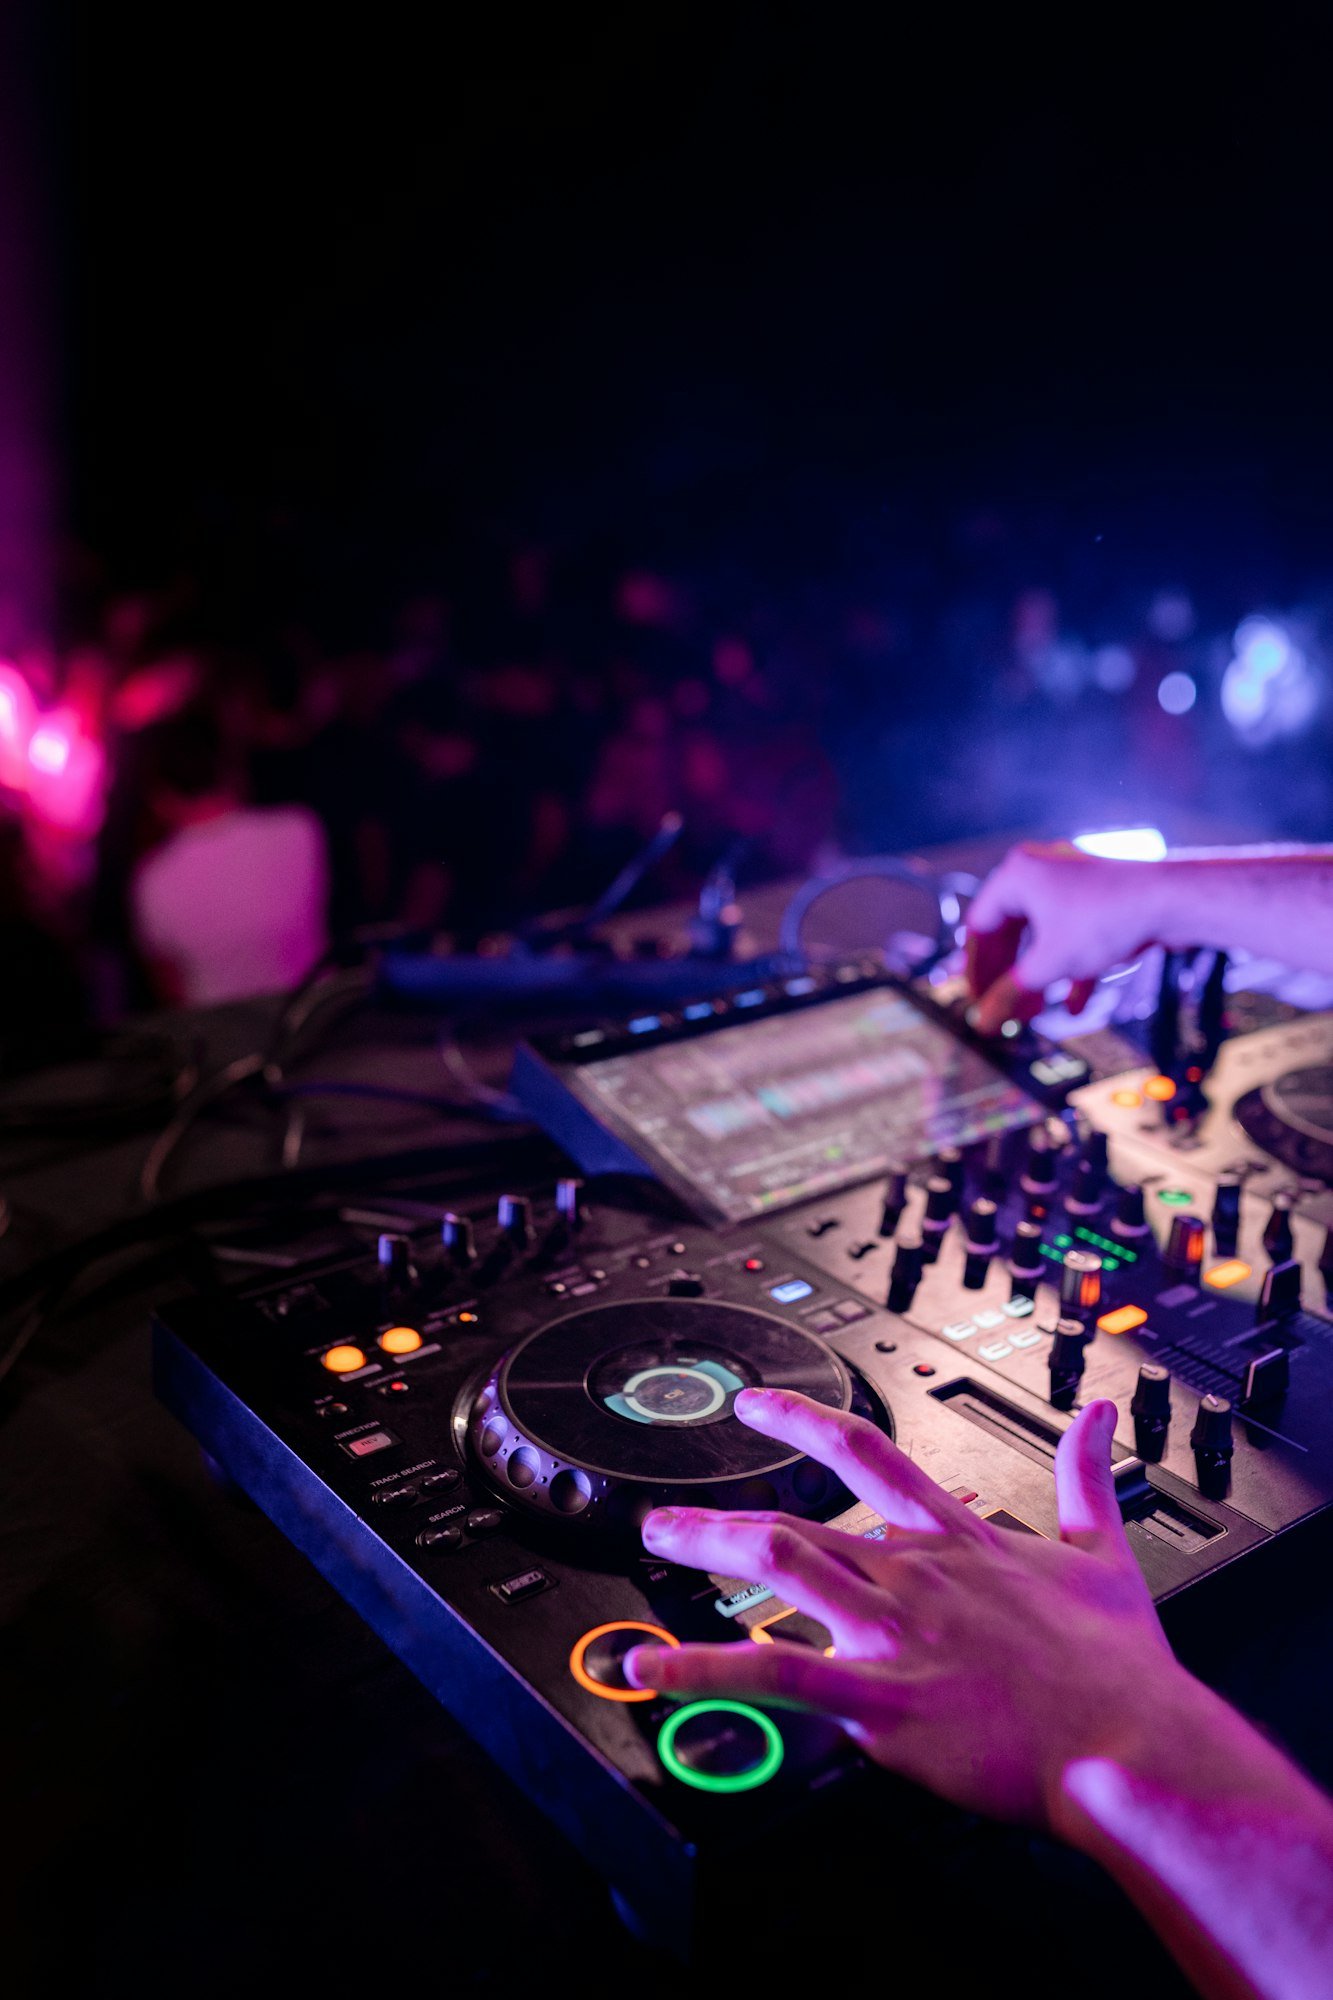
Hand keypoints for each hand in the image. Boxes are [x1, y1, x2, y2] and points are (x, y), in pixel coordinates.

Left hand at [627, 1388, 1191, 1830]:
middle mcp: (914, 1574)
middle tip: (664, 1512)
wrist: (1131, 1742)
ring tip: (655, 1546)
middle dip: (721, 1514)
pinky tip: (650, 1668)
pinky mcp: (880, 1699)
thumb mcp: (1107, 1553)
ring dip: (705, 1552)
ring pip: (778, 1564)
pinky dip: (703, 1669)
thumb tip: (1096, 1412)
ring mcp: (891, 1632)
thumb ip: (1086, 1476)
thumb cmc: (1120, 1668)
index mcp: (959, 1541)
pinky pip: (774, 1677)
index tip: (755, 1406)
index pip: (866, 1454)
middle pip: (798, 1518)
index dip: (802, 1422)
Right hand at [965, 840, 1158, 1034]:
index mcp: (1017, 876)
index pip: (980, 926)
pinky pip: (1073, 937)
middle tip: (1002, 1007)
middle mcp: (1041, 872)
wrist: (1173, 902)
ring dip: (1037, 976)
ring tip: (1033, 1011)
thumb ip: (1011, 992)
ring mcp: (1072, 885)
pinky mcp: (1099, 900)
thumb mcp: (1050, 963)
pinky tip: (1073, 1004)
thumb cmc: (1108, 919)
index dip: (976, 969)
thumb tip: (985, 1020)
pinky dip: (1069, 969)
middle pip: (1010, 933)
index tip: (977, 1000)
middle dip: (1008, 976)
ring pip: (1042, 938)